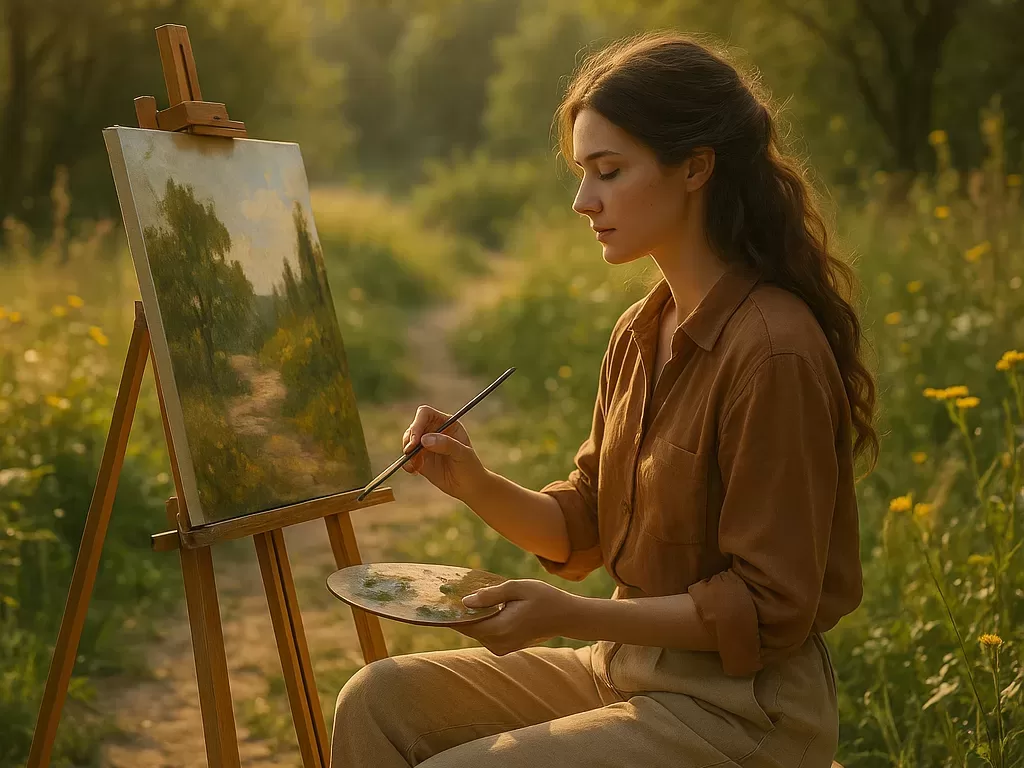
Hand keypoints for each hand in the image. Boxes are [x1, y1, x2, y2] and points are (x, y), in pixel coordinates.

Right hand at [402, 405, 486, 500]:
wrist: (469, 486)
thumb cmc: (470, 466)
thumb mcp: (462, 454)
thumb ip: (446, 444)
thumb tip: (424, 439)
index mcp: (446, 423)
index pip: (425, 414)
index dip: (417, 423)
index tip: (416, 439)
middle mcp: (434, 431)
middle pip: (413, 427)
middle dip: (409, 439)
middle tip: (410, 452)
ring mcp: (426, 445)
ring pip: (408, 441)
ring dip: (407, 452)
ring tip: (416, 466)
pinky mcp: (420, 459)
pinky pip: (407, 458)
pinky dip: (407, 464)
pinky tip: (414, 471)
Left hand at [452, 579, 578, 655]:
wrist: (566, 617)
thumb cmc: (545, 598)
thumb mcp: (518, 588)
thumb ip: (491, 595)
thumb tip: (465, 602)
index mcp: (500, 629)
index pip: (465, 624)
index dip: (451, 613)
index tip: (439, 600)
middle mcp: (498, 643)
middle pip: (468, 628)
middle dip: (460, 612)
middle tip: (449, 593)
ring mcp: (501, 648)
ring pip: (476, 631)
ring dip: (472, 616)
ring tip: (467, 596)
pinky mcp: (505, 647)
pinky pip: (486, 633)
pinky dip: (482, 621)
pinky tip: (483, 606)